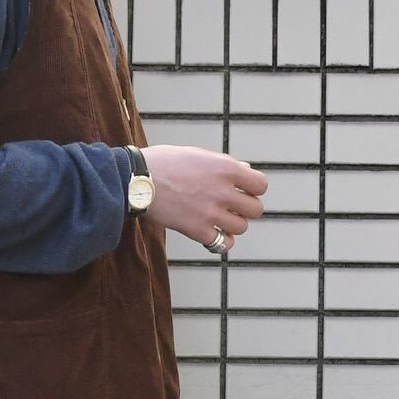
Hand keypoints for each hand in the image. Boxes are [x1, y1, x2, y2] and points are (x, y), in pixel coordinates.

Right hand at [141, 145, 267, 253]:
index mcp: (226, 168)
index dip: (253, 189)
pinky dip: (220, 242)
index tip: (242, 191)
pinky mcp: (197, 230)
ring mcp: (211, 212)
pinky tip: (211, 235)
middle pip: (256, 209)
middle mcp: (223, 191)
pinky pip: (223, 244)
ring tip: (218, 220)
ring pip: (241, 227)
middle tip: (231, 207)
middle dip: (245, 209)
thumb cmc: (163, 163)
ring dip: (232, 225)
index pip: (261, 185)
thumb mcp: (197, 154)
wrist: (137, 180)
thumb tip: (244, 170)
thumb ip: (223, 164)